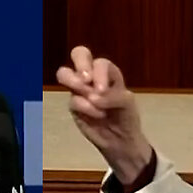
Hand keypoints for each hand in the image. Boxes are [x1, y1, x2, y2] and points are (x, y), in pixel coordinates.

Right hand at [56, 46, 153, 183]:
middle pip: (79, 54)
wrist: (120, 139)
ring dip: (72, 81)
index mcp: (108, 72)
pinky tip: (98, 116)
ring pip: (65, 73)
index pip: (99, 63)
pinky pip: (73, 101)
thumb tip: (93, 97)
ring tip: (83, 92)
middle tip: (86, 80)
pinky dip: (85, 108)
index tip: (102, 90)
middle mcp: (92, 76)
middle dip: (81, 63)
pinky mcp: (74, 105)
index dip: (98, 73)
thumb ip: (113, 96)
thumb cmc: (126, 115)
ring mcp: (80, 90)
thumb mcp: (127, 103)